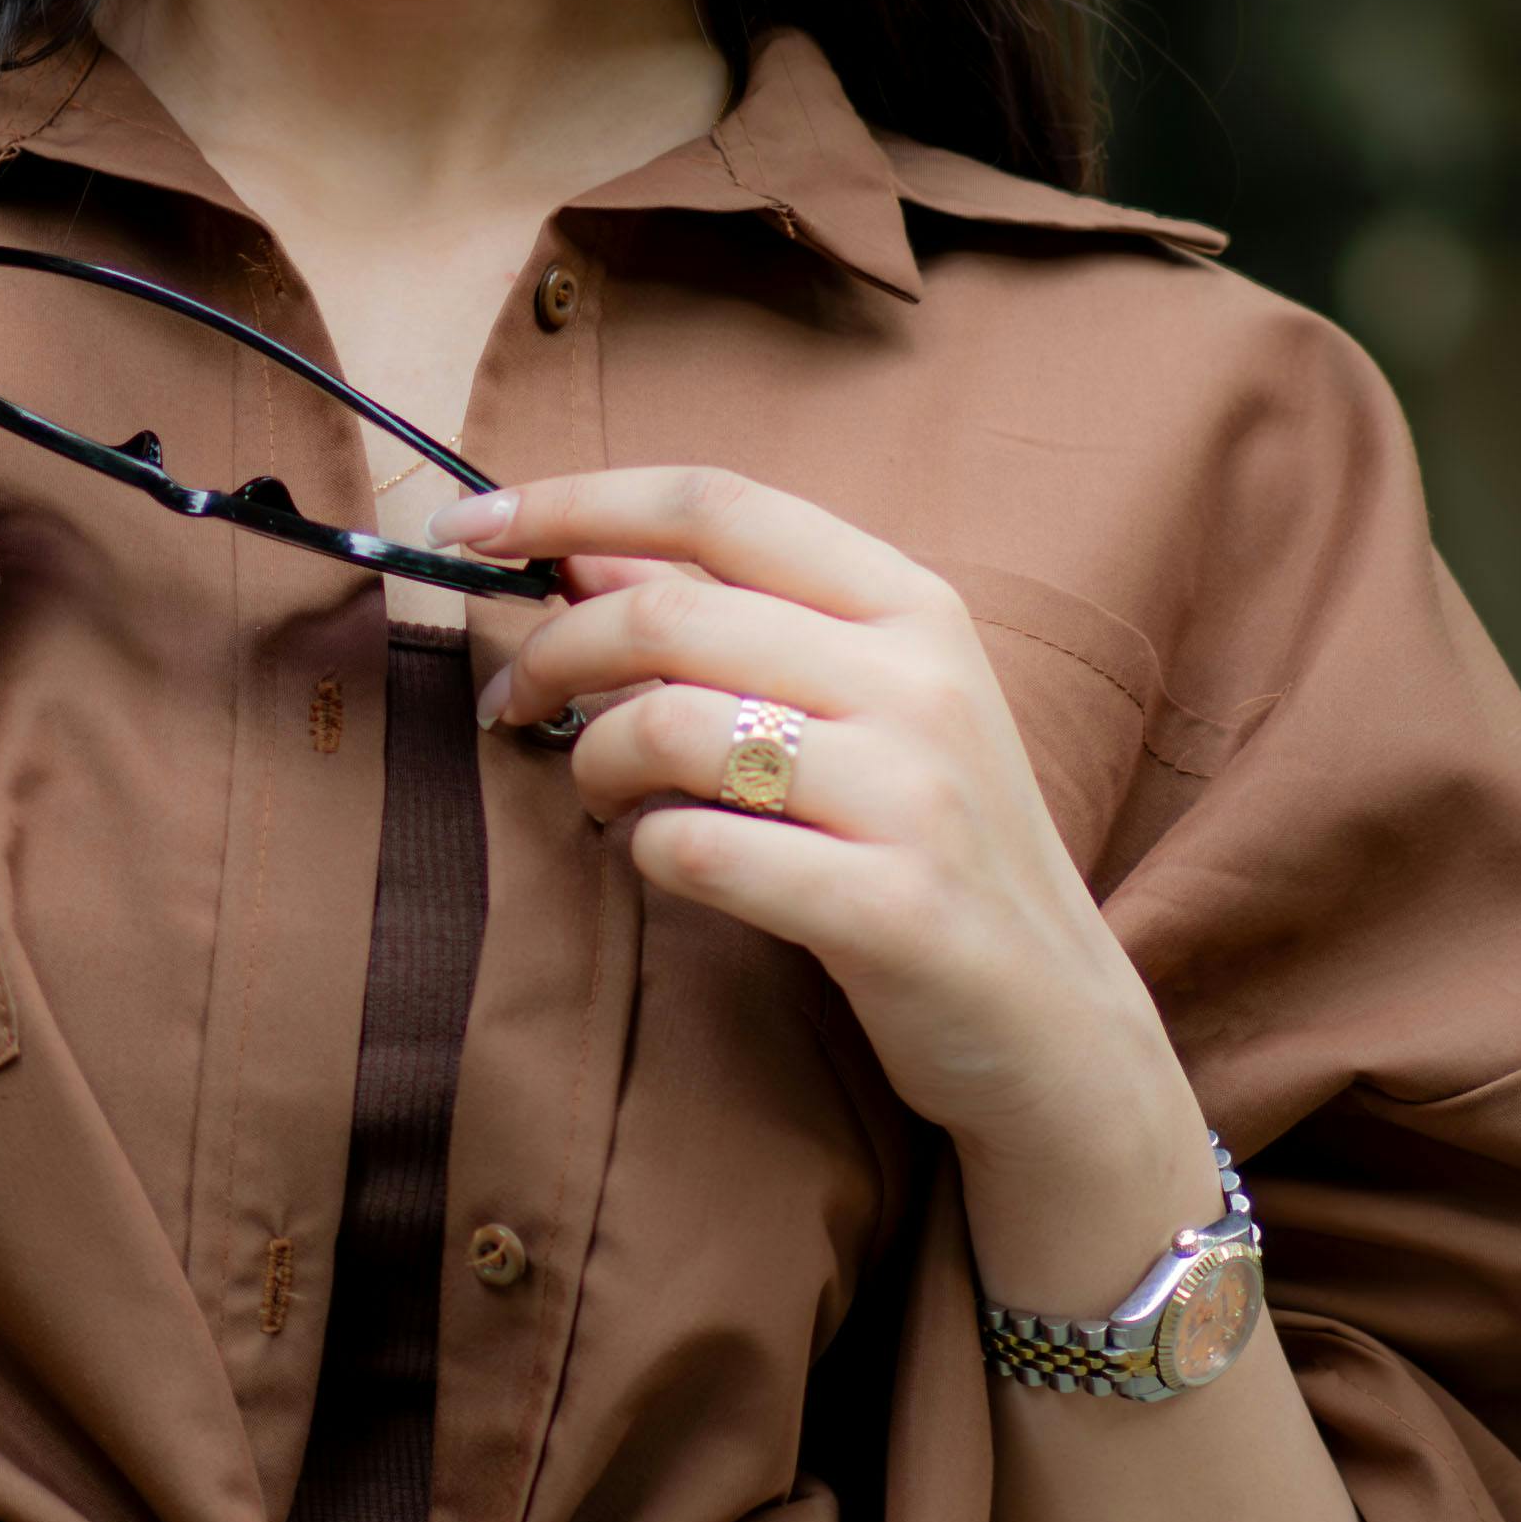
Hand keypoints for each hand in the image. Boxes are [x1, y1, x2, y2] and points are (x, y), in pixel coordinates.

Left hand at [452, 467, 1209, 1262]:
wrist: (1053, 1021)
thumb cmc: (930, 845)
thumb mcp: (864, 706)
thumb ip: (734, 620)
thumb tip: (581, 548)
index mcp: (912, 605)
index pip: (717, 503)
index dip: (575, 500)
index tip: (467, 525)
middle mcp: (921, 681)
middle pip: (668, 613)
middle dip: (552, 653)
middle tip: (511, 703)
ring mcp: (915, 794)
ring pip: (668, 727)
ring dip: (591, 762)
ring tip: (596, 794)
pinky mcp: (892, 907)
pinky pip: (695, 850)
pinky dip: (644, 852)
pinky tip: (663, 861)